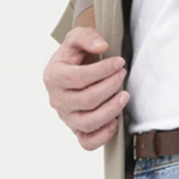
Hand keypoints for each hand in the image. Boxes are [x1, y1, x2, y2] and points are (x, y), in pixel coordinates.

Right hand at [44, 16, 128, 150]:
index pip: (79, 77)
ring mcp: (66, 117)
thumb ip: (86, 36)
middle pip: (87, 100)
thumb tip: (101, 46)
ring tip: (124, 96)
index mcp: (53, 76)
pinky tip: (115, 122)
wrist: (72, 68)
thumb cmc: (75, 56)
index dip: (102, 70)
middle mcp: (57, 100)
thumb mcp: (76, 38)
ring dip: (111, 110)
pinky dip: (102, 136)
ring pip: (88, 122)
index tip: (119, 62)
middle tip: (122, 74)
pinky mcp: (76, 129)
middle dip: (110, 86)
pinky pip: (87, 142)